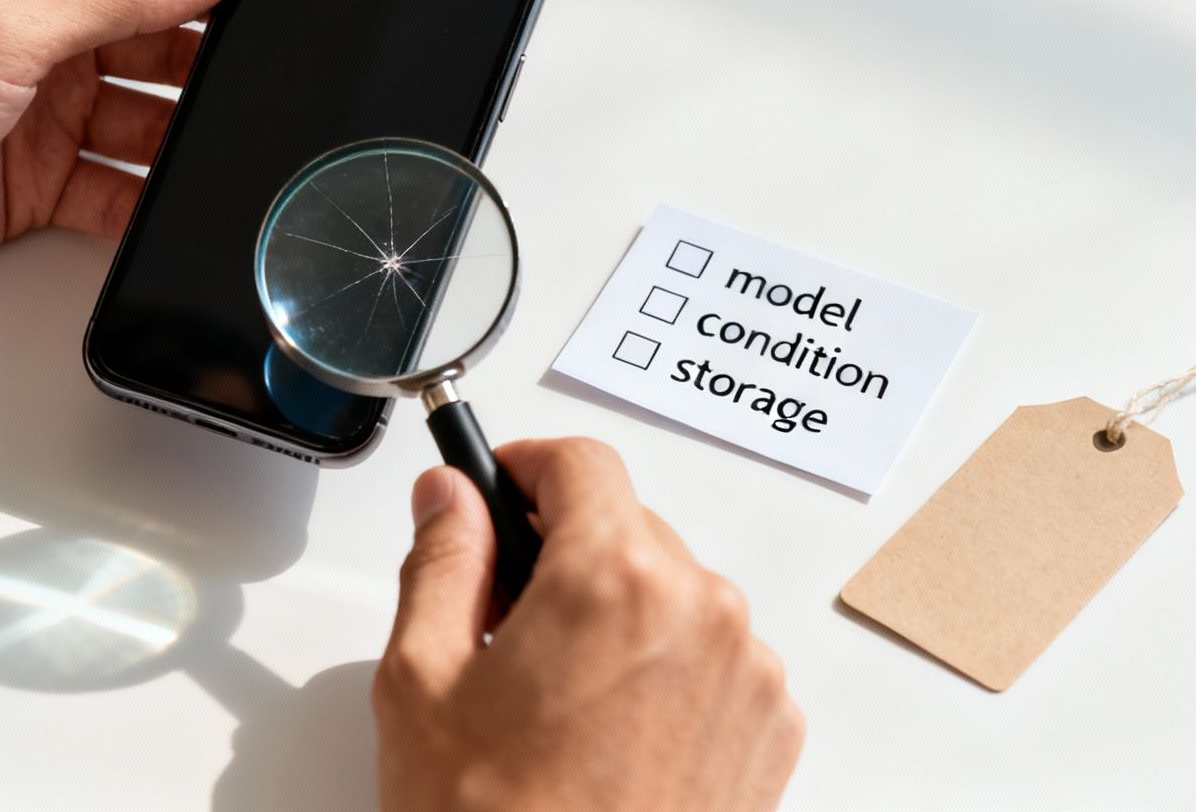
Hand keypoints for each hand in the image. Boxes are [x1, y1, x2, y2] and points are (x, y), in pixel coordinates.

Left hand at [0, 0, 252, 310]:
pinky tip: (178, 204)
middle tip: (276, 60)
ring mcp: (37, 101)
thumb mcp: (2, 28)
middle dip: (213, 39)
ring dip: (186, 127)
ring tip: (228, 141)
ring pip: (150, 107)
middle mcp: (33, 19)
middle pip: (158, 17)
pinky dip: (148, 196)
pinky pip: (119, 183)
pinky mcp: (35, 178)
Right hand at [374, 439, 803, 811]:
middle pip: (628, 526)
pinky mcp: (771, 731)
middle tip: (502, 617)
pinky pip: (714, 657)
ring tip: (555, 694)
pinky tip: (607, 729)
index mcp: (612, 578)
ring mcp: (747, 674)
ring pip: (673, 592)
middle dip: (564, 552)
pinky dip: (665, 669)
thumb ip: (442, 559)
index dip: (526, 466)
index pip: (581, 463)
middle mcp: (700, 611)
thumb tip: (451, 498)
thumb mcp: (424, 678)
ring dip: (617, 612)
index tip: (497, 488)